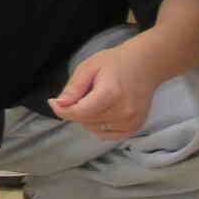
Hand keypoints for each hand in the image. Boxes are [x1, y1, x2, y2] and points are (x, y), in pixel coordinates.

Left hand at [49, 42, 163, 141]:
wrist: (145, 66)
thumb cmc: (115, 64)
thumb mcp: (89, 67)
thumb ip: (73, 88)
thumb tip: (59, 104)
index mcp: (111, 94)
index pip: (79, 112)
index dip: (62, 109)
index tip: (53, 102)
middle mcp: (123, 111)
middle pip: (85, 120)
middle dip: (78, 109)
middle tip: (87, 92)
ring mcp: (131, 122)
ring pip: (93, 128)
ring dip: (89, 117)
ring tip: (99, 100)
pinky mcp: (134, 128)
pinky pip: (105, 134)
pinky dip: (99, 125)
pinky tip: (106, 110)